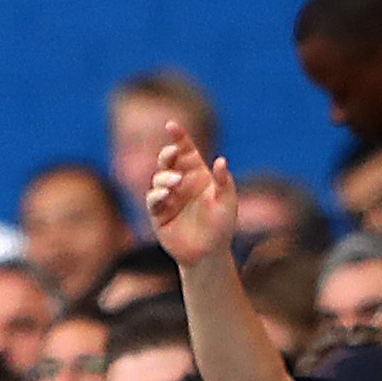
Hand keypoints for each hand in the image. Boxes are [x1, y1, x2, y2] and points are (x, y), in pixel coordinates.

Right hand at [143, 123, 236, 268]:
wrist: (209, 255)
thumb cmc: (221, 227)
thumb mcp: (228, 203)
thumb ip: (225, 182)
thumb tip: (221, 160)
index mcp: (196, 173)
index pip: (185, 149)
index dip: (178, 136)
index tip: (171, 125)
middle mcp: (180, 182)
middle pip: (167, 160)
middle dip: (167, 154)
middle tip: (172, 153)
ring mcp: (167, 196)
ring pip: (158, 178)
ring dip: (165, 176)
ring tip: (176, 181)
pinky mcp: (158, 213)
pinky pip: (153, 199)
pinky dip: (157, 194)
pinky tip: (166, 195)